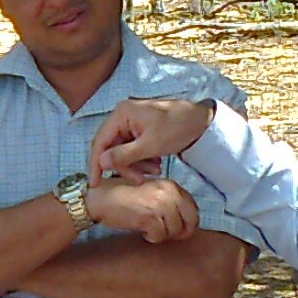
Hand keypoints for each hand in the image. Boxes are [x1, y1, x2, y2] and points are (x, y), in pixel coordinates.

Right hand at [85, 177, 200, 242]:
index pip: (193, 208)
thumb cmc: (121, 195)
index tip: (177, 228)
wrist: (99, 199)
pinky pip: (160, 236)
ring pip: (175, 231)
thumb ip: (168, 200)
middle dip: (180, 232)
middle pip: (190, 222)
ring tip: (149, 230)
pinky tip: (142, 232)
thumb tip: (185, 219)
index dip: (187, 222)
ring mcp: (160, 205)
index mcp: (171, 185)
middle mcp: (169, 193)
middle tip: (166, 234)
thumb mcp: (149, 190)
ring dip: (163, 235)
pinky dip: (151, 238)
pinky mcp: (149, 217)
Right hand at [90, 98, 216, 183]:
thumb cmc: (178, 128)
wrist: (203, 122)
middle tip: (140, 180)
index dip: (96, 163)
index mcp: (122, 114)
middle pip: (112, 148)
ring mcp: (132, 123)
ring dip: (136, 165)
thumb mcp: (150, 145)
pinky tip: (156, 164)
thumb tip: (101, 163)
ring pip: (123, 151)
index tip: (94, 183)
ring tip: (155, 170)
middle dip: (125, 166)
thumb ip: (124, 155)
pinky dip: (142, 160)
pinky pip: (133, 149)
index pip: (100, 141)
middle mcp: (123, 116)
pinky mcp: (140, 130)